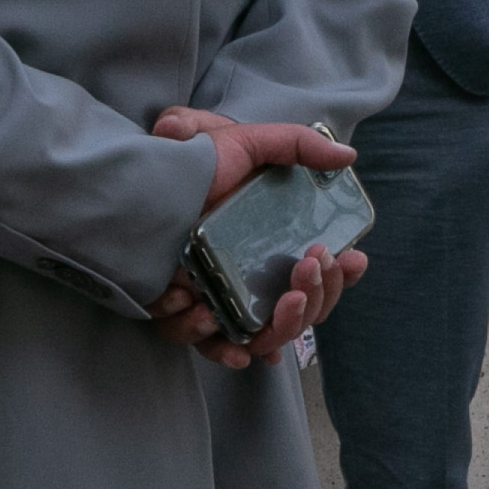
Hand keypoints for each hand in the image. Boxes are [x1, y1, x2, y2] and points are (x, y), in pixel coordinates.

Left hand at [140, 107, 368, 367]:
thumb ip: (295, 145)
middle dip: (317, 299)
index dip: (340, 276)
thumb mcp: (246, 144)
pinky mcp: (183, 312)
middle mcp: (249, 279)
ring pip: (263, 337)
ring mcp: (218, 298)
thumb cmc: (191, 162)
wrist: (136, 179)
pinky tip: (223, 328)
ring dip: (279, 327)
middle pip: (300, 313)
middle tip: (310, 268)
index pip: (318, 276)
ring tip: (280, 300)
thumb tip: (347, 155)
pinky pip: (207, 344)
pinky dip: (219, 344)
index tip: (352, 259)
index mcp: (272, 247)